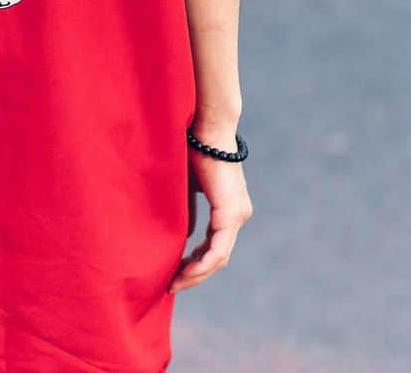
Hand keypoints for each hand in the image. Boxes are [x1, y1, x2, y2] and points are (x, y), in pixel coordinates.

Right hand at [169, 129, 252, 294]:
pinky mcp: (231, 213)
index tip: (174, 271)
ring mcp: (237, 214)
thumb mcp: (187, 187)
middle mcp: (238, 214)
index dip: (195, 262)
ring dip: (196, 273)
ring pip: (219, 258)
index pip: (215, 245)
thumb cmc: (194, 148)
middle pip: (218, 257)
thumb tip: (181, 237)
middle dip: (194, 274)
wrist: (207, 126)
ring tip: (174, 283)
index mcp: (230, 207)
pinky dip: (201, 264)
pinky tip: (184, 272)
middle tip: (172, 284)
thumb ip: (188, 211)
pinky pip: (217, 250)